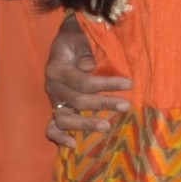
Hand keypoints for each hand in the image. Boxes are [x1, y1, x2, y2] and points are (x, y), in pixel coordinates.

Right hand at [44, 16, 128, 147]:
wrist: (65, 42)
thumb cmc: (75, 38)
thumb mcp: (78, 37)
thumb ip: (84, 50)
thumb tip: (89, 67)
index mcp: (56, 69)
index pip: (82, 82)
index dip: (105, 84)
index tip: (128, 84)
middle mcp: (52, 87)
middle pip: (77, 101)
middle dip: (103, 104)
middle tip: (125, 105)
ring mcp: (54, 100)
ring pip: (64, 118)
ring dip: (85, 124)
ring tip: (106, 127)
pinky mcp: (57, 109)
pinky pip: (51, 128)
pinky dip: (59, 137)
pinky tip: (73, 144)